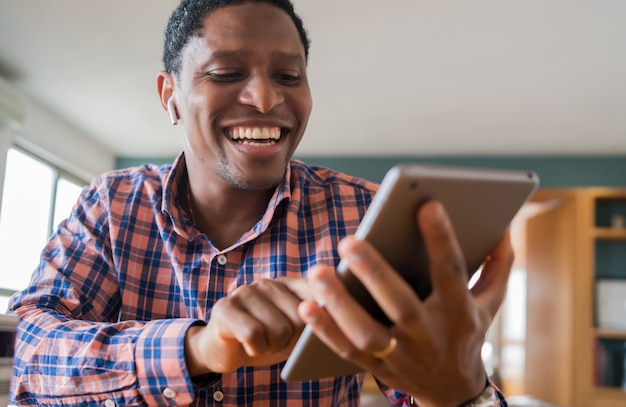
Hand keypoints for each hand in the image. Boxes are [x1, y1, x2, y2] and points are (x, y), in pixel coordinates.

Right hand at [185, 277, 310, 375]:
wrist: (220, 350)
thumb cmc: (262, 341)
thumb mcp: (291, 331)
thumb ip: (311, 321)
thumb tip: (331, 323)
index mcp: (287, 285)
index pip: (317, 292)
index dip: (322, 317)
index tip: (319, 331)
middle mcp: (267, 283)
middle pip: (300, 318)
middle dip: (293, 342)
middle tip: (278, 345)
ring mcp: (245, 292)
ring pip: (278, 329)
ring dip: (272, 348)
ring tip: (263, 344)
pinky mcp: (225, 308)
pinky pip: (253, 335)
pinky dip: (255, 349)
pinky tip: (248, 346)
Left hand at [298, 200, 512, 406]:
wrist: (453, 393)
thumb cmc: (466, 333)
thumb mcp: (489, 303)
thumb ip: (497, 264)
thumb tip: (503, 224)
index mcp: (460, 312)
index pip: (452, 272)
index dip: (442, 238)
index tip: (427, 204)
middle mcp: (430, 336)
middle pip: (402, 305)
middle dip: (376, 274)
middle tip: (349, 241)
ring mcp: (402, 356)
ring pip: (369, 334)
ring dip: (341, 305)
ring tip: (319, 273)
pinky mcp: (377, 369)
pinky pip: (348, 352)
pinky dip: (326, 331)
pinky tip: (307, 307)